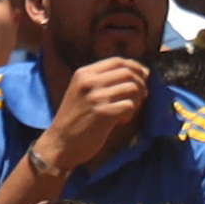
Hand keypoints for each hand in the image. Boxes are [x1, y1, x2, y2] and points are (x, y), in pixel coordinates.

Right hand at [36, 59, 150, 176]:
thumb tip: (142, 72)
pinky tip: (121, 120)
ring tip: (129, 110)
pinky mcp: (103, 113)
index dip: (135, 67)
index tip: (144, 76)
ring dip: (137, 99)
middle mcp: (89, 82)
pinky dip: (130, 113)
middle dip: (141, 84)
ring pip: (132, 88)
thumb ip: (105, 80)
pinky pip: (129, 105)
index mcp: (84, 74)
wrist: (60, 142)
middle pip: (128, 72)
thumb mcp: (83, 91)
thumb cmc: (75, 118)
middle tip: (142, 97)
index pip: (117, 61)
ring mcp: (95, 97)